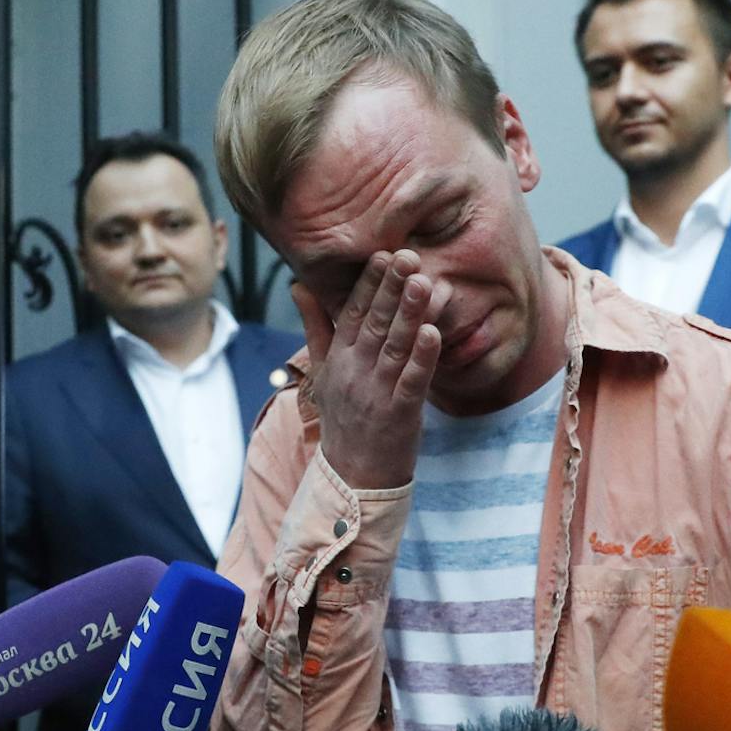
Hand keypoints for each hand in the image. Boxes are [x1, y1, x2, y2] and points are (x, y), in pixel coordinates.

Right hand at [289, 248, 448, 489]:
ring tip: (422, 282)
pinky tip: (432, 332)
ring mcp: (377, 393)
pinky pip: (412, 381)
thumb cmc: (343, 417)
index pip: (352, 313)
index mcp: (338, 359)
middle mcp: (355, 372)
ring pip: (394, 347)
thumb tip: (298, 284)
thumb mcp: (323, 371)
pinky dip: (422, 357)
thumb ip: (315, 326)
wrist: (352, 476)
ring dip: (409, 313)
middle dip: (391, 288)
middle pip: (374, 324)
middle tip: (407, 255)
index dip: (369, 283)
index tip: (383, 253)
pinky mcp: (400, 415)